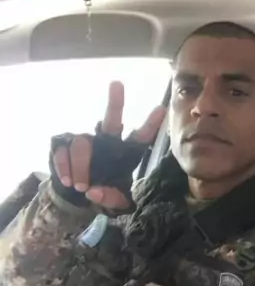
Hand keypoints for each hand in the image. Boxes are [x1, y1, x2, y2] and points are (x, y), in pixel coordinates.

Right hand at [51, 81, 165, 211]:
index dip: (149, 125)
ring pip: (82, 144)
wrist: (74, 195)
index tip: (161, 110)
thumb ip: (111, 199)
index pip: (139, 137)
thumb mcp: (113, 201)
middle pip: (111, 118)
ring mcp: (84, 139)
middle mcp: (105, 140)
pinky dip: (65, 168)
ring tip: (80, 186)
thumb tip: (95, 190)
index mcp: (124, 152)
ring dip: (81, 168)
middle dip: (115, 101)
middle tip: (117, 84)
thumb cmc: (101, 190)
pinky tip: (68, 181)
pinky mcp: (62, 143)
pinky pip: (63, 152)